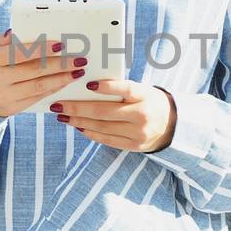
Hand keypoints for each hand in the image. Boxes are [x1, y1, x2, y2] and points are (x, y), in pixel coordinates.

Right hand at [0, 28, 87, 118]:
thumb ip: (6, 40)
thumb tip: (21, 30)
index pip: (20, 53)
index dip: (41, 49)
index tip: (60, 45)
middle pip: (34, 70)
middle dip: (59, 64)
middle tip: (79, 59)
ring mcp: (4, 96)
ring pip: (39, 86)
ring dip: (61, 78)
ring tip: (77, 71)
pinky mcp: (13, 108)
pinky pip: (37, 98)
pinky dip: (53, 89)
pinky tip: (65, 82)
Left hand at [50, 78, 176, 152]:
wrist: (171, 125)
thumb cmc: (148, 101)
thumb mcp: (141, 90)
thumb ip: (120, 89)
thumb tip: (87, 87)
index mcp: (145, 96)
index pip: (126, 89)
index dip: (107, 87)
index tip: (88, 84)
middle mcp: (143, 115)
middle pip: (105, 112)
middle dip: (78, 108)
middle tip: (59, 104)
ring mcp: (138, 133)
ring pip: (102, 127)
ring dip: (79, 121)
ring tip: (63, 115)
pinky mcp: (134, 146)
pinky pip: (107, 139)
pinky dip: (90, 132)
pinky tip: (77, 126)